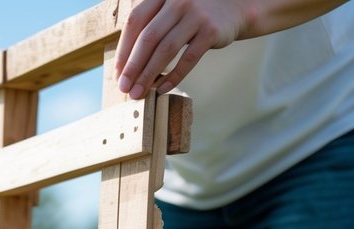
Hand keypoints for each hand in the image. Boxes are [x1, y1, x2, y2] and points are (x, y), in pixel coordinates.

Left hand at [115, 0, 247, 98]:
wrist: (236, 6)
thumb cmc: (196, 14)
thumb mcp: (172, 9)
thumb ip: (153, 26)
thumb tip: (128, 65)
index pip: (135, 21)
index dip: (124, 49)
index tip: (117, 72)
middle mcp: (178, 0)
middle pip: (148, 38)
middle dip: (133, 67)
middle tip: (124, 88)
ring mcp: (196, 14)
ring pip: (165, 50)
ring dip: (148, 76)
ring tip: (138, 93)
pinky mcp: (211, 31)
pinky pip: (187, 59)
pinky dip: (173, 76)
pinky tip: (162, 89)